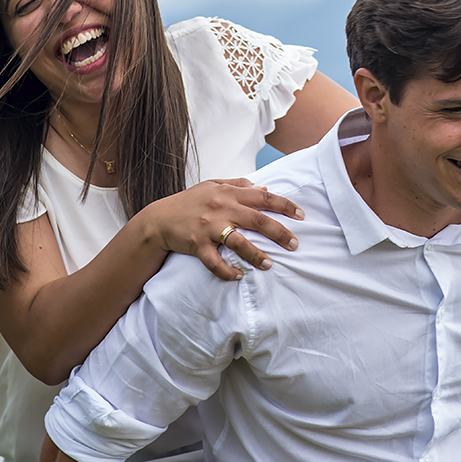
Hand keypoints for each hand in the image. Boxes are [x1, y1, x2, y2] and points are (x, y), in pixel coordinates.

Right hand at [142, 178, 304, 280]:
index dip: (284, 205)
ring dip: (256, 254)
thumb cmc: (189, 202)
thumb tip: (263, 187)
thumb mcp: (213, 186)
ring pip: (238, 242)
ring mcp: (209, 227)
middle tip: (295, 244)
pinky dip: (227, 271)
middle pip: (257, 220)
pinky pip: (214, 261)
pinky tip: (238, 276)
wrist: (158, 219)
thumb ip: (238, 185)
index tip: (301, 215)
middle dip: (279, 233)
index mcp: (228, 193)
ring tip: (269, 265)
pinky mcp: (197, 244)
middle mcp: (221, 208)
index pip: (263, 196)